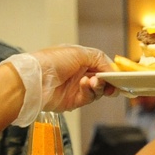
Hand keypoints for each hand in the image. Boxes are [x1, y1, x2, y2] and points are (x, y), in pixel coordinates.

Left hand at [2, 45, 116, 125]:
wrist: (35, 80)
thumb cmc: (52, 61)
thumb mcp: (79, 52)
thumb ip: (99, 59)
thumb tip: (112, 69)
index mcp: (80, 59)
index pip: (101, 65)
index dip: (111, 70)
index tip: (119, 75)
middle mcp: (79, 74)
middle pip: (102, 79)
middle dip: (108, 80)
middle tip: (110, 80)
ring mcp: (76, 88)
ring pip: (97, 90)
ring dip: (98, 86)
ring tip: (93, 81)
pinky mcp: (73, 101)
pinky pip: (88, 98)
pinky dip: (90, 92)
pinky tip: (85, 85)